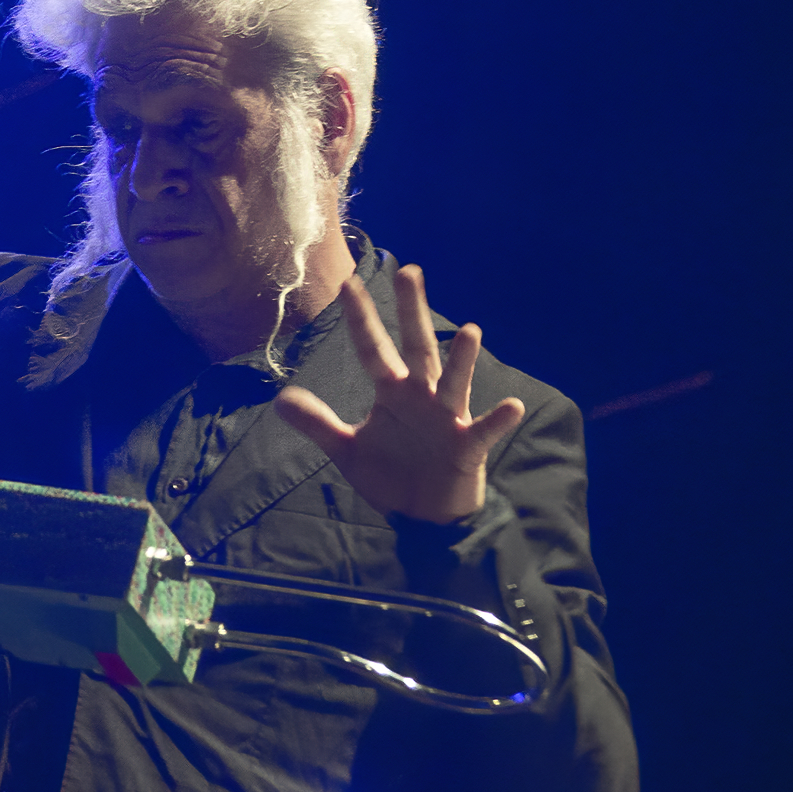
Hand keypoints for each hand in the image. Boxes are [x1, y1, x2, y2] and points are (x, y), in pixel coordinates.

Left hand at [274, 265, 524, 524]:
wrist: (422, 518)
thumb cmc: (390, 475)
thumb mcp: (346, 449)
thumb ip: (317, 423)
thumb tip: (280, 398)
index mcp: (393, 392)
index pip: (372, 348)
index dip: (360, 318)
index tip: (347, 283)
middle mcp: (422, 396)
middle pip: (416, 347)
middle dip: (412, 313)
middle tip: (410, 272)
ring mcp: (448, 419)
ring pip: (454, 383)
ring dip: (461, 360)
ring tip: (470, 330)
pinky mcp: (468, 448)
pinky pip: (484, 431)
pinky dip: (498, 420)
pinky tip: (512, 406)